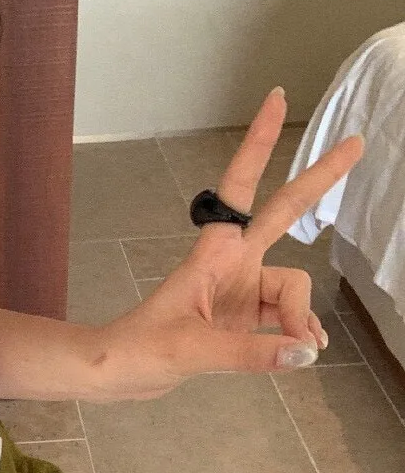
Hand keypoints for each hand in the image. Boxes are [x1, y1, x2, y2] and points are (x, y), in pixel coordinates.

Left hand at [96, 89, 364, 400]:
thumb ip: (251, 352)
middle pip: (285, 212)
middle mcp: (233, 263)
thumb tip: (305, 352)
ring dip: (301, 316)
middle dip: (321, 179)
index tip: (276, 99)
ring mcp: (241, 289)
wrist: (115, 373)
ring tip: (300, 348)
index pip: (240, 184)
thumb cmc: (139, 349)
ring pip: (291, 289)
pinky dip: (296, 336)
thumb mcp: (192, 350)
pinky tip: (300, 353)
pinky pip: (285, 319)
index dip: (259, 142)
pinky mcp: (243, 318)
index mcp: (214, 252)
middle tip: (357, 142)